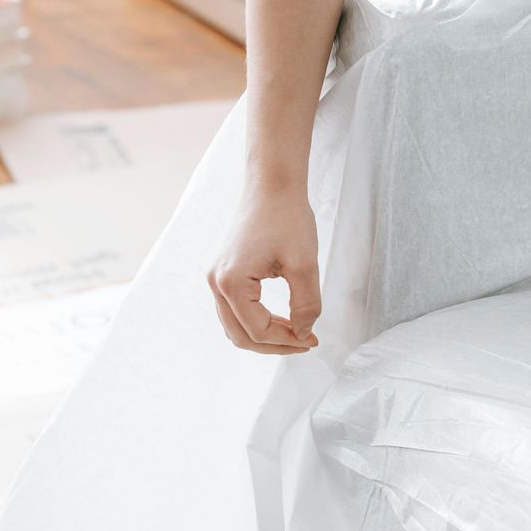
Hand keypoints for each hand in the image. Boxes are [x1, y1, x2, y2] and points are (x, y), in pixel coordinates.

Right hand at [208, 182, 320, 352]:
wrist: (273, 185)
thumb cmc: (287, 218)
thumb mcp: (305, 264)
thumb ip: (306, 304)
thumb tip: (304, 333)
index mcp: (231, 282)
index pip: (257, 330)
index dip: (287, 341)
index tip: (314, 341)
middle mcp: (216, 283)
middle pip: (240, 335)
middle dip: (274, 344)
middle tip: (307, 343)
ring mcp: (217, 277)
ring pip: (236, 325)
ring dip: (265, 334)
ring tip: (298, 333)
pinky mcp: (225, 272)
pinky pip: (237, 309)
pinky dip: (258, 320)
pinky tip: (284, 318)